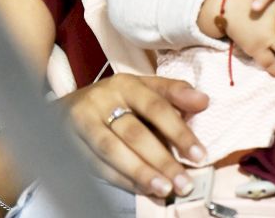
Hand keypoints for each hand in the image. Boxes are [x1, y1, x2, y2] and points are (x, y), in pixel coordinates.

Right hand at [63, 73, 208, 198]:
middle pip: (134, 132)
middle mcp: (103, 100)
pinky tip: (143, 190)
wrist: (72, 105)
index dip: (178, 131)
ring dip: (141, 173)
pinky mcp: (70, 142)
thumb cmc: (119, 98)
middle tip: (183, 182)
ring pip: (113, 151)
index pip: (156, 107)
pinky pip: (97, 166)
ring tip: (164, 190)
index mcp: (126, 84)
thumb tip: (204, 101)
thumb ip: (175, 94)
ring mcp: (84, 122)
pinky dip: (122, 180)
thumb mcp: (145, 88)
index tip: (199, 154)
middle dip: (161, 160)